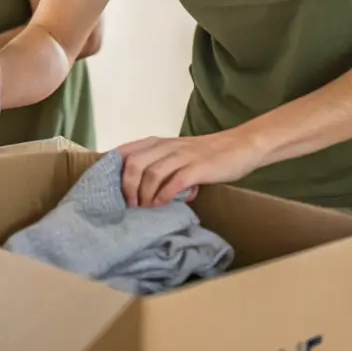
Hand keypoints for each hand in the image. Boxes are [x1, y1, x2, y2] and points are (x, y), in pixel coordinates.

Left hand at [117, 129, 266, 207]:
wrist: (239, 146)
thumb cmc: (206, 155)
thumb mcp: (176, 155)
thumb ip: (159, 167)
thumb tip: (142, 191)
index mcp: (158, 143)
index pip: (125, 152)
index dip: (114, 172)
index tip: (112, 190)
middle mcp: (167, 146)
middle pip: (133, 163)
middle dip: (127, 186)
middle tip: (130, 204)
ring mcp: (183, 156)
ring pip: (151, 173)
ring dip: (144, 194)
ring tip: (145, 207)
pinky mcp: (198, 167)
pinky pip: (175, 181)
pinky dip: (165, 195)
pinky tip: (162, 204)